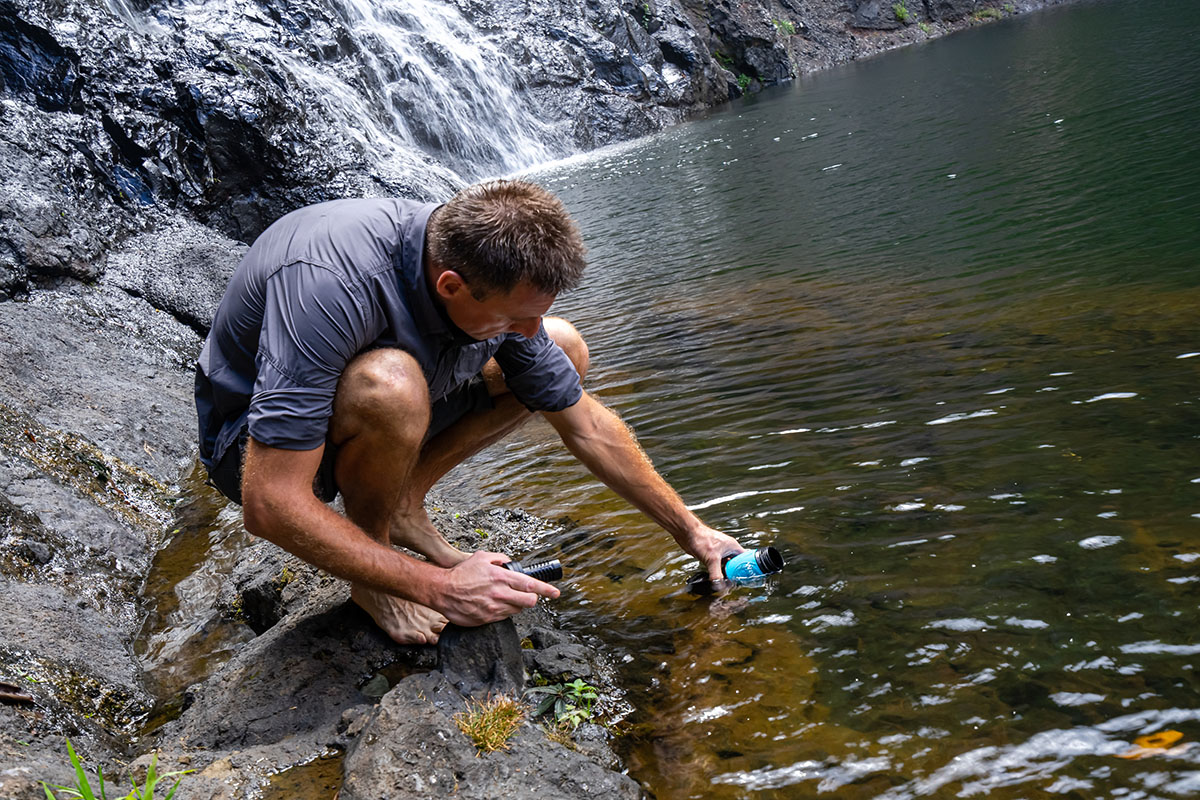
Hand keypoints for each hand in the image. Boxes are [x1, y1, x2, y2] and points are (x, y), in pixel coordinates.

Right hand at [428, 550, 559, 626]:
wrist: (442, 591)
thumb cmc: (461, 574)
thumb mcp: (482, 557)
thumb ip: (500, 558)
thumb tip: (510, 563)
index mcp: (501, 578)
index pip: (531, 585)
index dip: (546, 590)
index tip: (556, 593)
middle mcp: (500, 594)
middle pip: (529, 602)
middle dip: (531, 598)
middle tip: (526, 595)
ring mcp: (494, 608)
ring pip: (517, 610)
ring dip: (515, 604)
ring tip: (502, 597)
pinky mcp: (487, 619)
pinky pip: (503, 617)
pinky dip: (502, 611)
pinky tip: (492, 604)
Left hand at [680, 525, 744, 583]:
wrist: (687, 534)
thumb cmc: (701, 538)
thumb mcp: (712, 559)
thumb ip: (716, 574)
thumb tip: (719, 586)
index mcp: (733, 546)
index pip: (745, 559)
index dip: (745, 568)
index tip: (743, 577)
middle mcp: (727, 549)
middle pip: (736, 564)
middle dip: (734, 573)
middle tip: (732, 582)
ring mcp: (719, 552)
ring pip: (726, 565)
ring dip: (725, 572)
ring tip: (724, 581)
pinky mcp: (711, 555)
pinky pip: (717, 565)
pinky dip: (716, 571)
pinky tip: (714, 576)